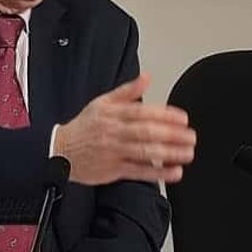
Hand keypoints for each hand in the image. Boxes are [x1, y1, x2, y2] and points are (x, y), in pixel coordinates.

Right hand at [54, 73, 194, 185]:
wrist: (60, 151)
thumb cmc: (84, 127)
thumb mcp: (102, 102)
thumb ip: (127, 91)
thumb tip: (146, 78)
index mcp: (112, 114)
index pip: (142, 113)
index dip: (164, 115)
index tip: (182, 118)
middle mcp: (114, 133)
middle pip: (146, 133)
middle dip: (171, 135)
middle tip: (191, 136)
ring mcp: (114, 152)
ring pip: (144, 152)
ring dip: (169, 154)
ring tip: (188, 153)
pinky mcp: (113, 170)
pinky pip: (139, 172)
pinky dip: (158, 173)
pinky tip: (174, 172)